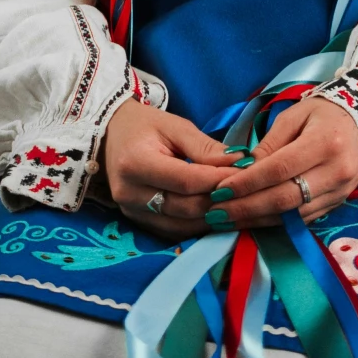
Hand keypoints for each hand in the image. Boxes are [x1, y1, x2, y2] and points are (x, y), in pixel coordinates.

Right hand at [100, 101, 236, 231]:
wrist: (110, 135)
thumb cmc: (144, 125)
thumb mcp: (174, 125)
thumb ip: (205, 147)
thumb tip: (239, 162)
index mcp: (136, 162)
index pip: (185, 180)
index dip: (218, 180)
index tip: (245, 172)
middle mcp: (130, 193)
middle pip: (185, 207)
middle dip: (220, 200)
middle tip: (247, 191)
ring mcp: (131, 212)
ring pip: (182, 226)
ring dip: (212, 218)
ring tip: (237, 205)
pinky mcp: (137, 223)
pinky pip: (173, 232)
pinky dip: (197, 226)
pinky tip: (216, 216)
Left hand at [203, 97, 357, 228]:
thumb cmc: (324, 114)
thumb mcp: (295, 115)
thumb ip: (269, 143)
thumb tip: (243, 169)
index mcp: (324, 143)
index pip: (279, 169)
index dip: (247, 183)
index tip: (219, 190)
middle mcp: (334, 172)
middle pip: (284, 199)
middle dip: (246, 208)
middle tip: (215, 212)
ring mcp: (339, 193)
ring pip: (292, 216)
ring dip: (256, 220)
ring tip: (227, 220)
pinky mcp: (338, 205)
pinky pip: (302, 221)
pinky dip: (275, 223)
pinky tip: (252, 221)